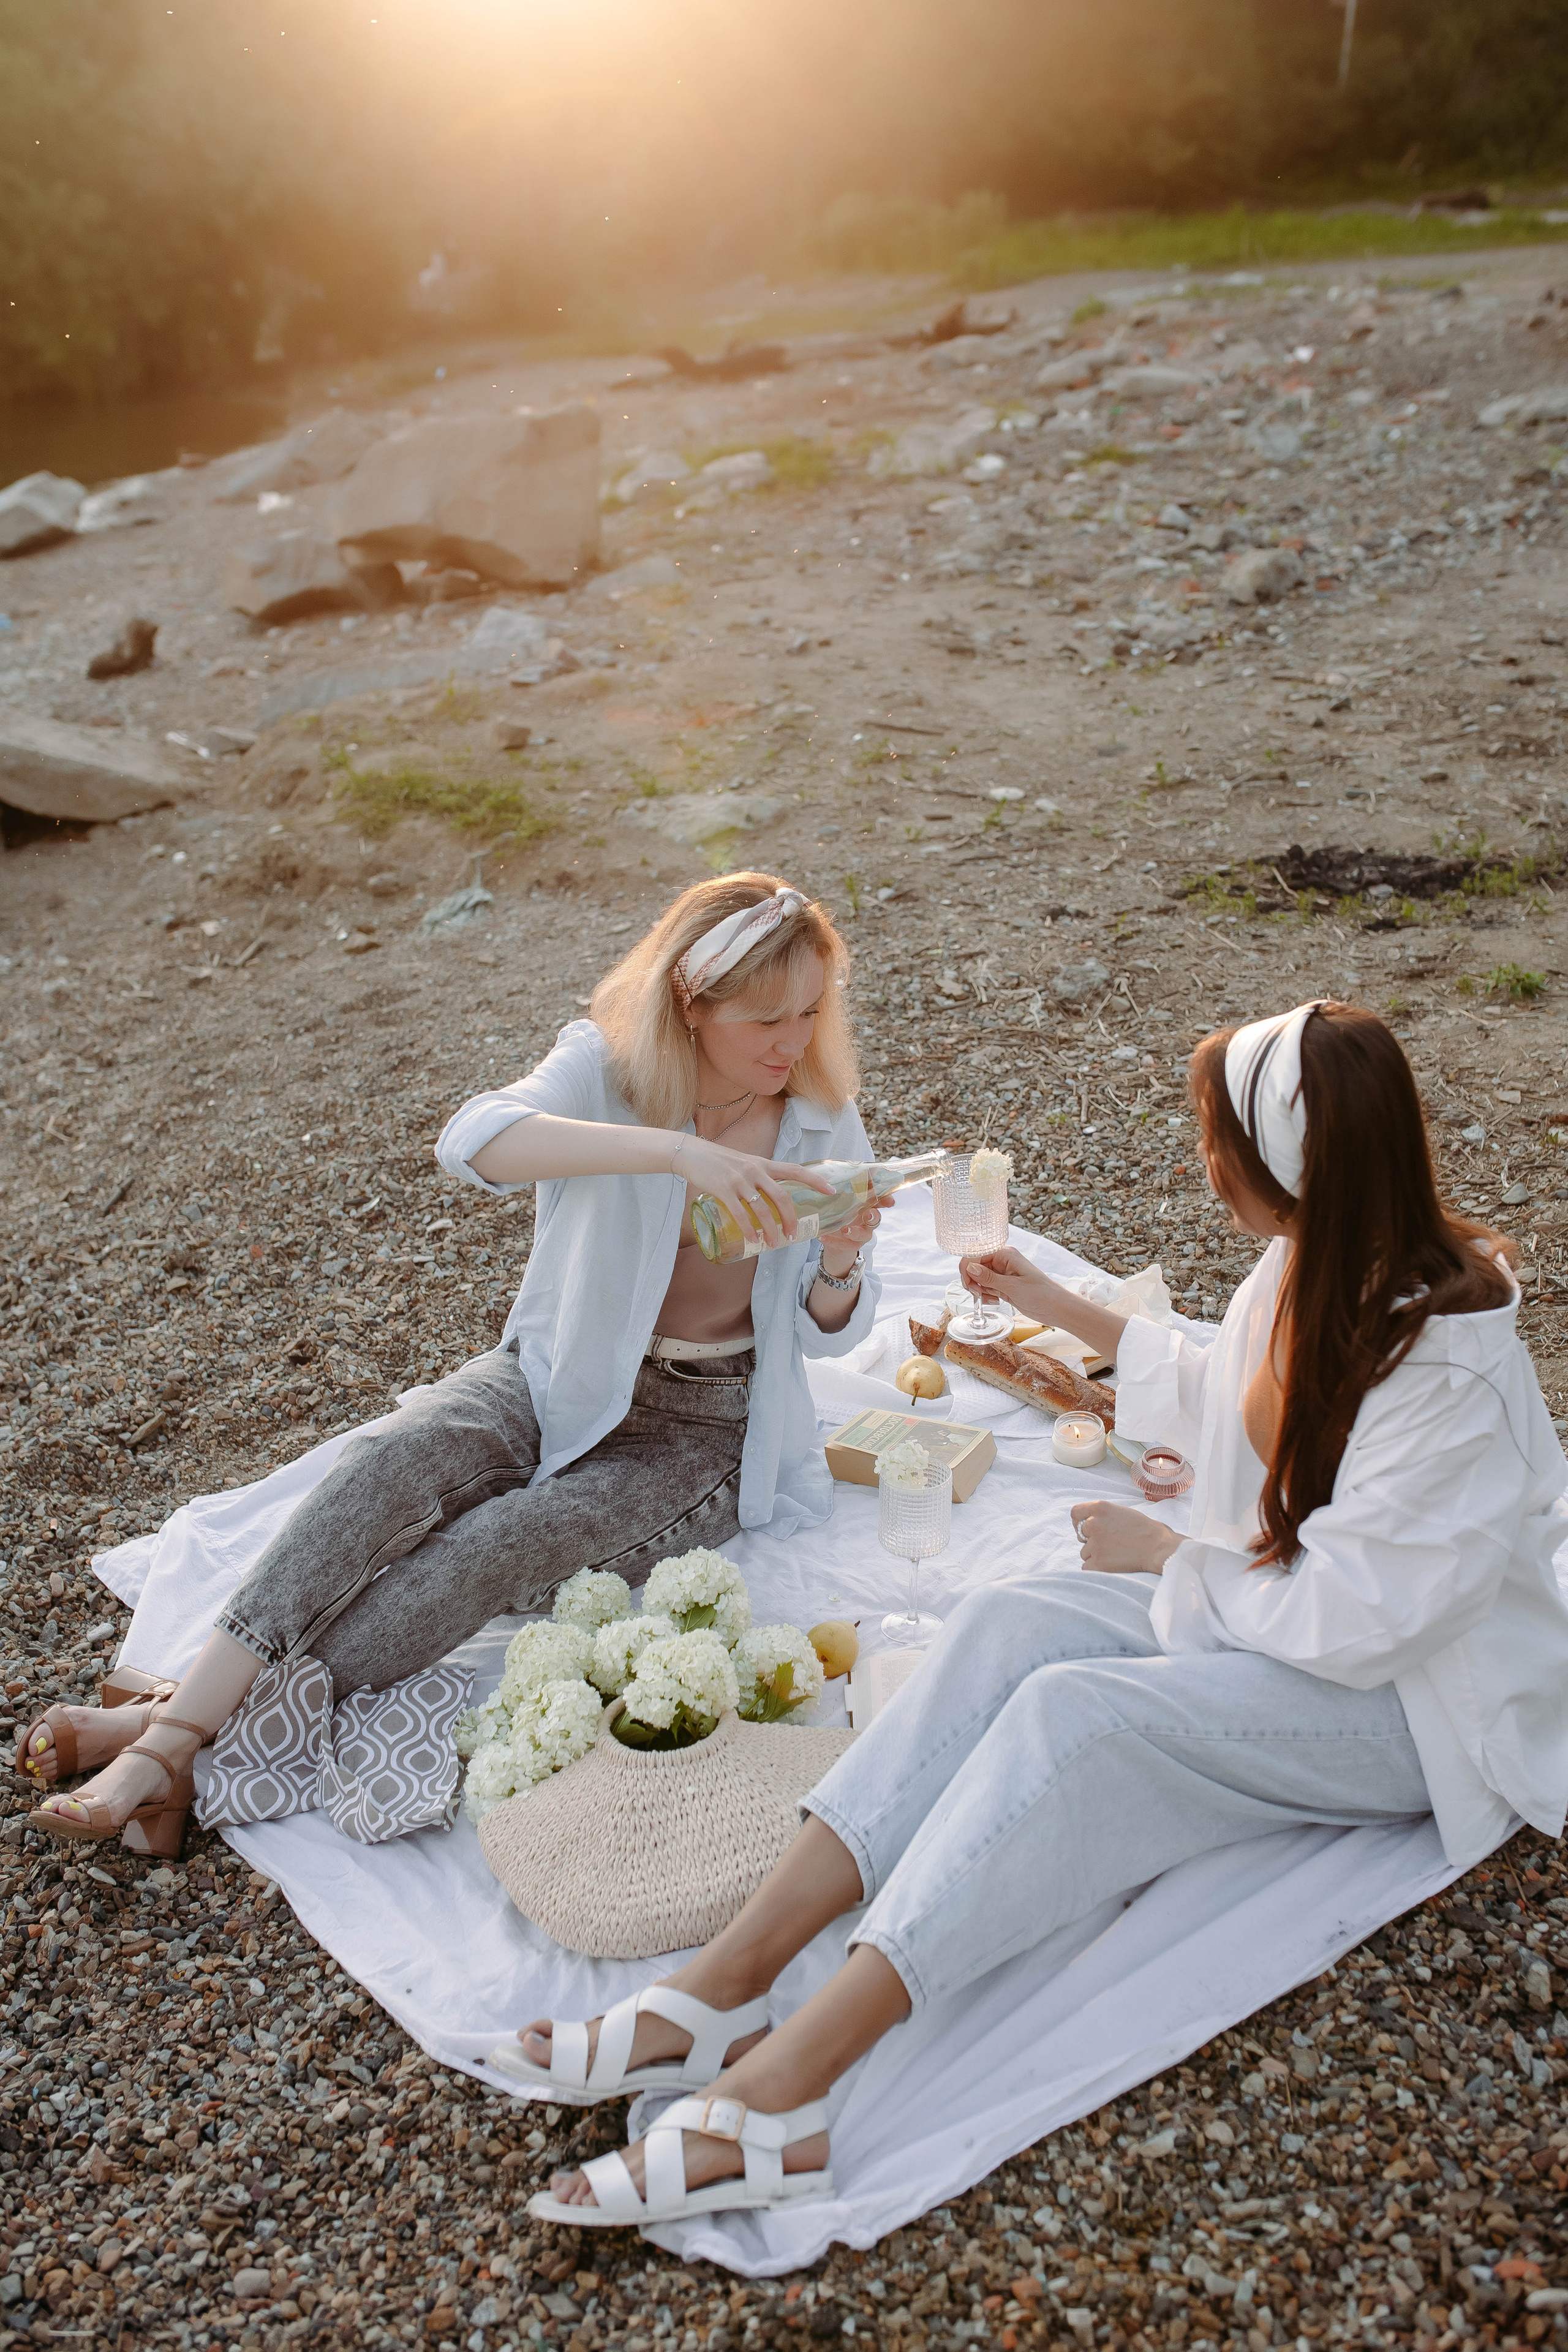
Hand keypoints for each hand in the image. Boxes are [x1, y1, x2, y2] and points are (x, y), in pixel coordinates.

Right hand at [670, 1138, 832, 1249]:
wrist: (692, 1153)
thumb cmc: (720, 1161)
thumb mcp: (745, 1164)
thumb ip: (759, 1177)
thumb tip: (771, 1198)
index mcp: (764, 1164)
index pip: (795, 1171)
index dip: (815, 1181)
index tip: (832, 1190)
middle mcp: (755, 1170)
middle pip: (782, 1197)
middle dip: (790, 1219)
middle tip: (792, 1235)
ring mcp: (740, 1180)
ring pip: (762, 1210)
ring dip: (770, 1230)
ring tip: (771, 1244)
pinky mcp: (723, 1189)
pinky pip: (740, 1214)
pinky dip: (748, 1229)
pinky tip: (751, 1239)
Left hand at [822, 1190, 892, 1269]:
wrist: (834, 1237)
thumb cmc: (841, 1212)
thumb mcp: (845, 1197)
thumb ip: (854, 1184)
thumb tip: (865, 1167)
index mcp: (868, 1207)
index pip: (881, 1202)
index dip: (887, 1201)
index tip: (890, 1201)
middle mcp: (867, 1222)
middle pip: (876, 1219)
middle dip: (873, 1217)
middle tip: (868, 1214)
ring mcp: (860, 1235)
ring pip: (862, 1235)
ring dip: (855, 1231)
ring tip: (844, 1229)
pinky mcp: (850, 1246)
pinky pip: (843, 1245)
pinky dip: (833, 1241)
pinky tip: (823, 1236)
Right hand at [957, 1243, 1052, 1322]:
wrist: (1055, 1307)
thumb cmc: (1041, 1293)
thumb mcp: (1013, 1286)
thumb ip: (990, 1277)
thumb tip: (969, 1268)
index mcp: (1005, 1254)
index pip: (975, 1255)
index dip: (968, 1269)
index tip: (969, 1285)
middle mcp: (1001, 1261)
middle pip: (973, 1267)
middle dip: (972, 1281)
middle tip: (978, 1294)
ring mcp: (1001, 1274)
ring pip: (978, 1279)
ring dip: (979, 1290)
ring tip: (992, 1299)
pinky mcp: (1002, 1286)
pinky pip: (985, 1287)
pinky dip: (985, 1295)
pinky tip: (995, 1300)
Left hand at [1069, 1500, 1182, 1575]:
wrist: (1159, 1548)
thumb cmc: (1145, 1530)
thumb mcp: (1121, 1512)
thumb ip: (1101, 1515)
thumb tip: (1086, 1524)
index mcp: (1100, 1507)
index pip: (1075, 1513)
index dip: (1079, 1522)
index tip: (1087, 1529)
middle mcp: (1093, 1523)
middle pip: (1080, 1535)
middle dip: (1091, 1540)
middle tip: (1111, 1544)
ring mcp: (1095, 1544)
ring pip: (1085, 1553)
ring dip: (1096, 1555)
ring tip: (1117, 1553)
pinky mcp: (1097, 1563)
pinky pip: (1087, 1567)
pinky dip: (1097, 1568)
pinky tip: (1113, 1564)